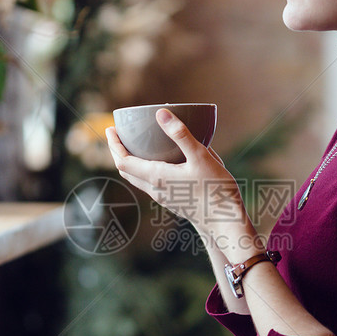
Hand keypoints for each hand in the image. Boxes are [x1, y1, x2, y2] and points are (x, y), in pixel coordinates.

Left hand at [106, 109, 255, 255]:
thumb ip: (181, 134)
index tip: (110, 129)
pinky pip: (149, 183)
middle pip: (126, 170)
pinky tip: (158, 162)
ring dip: (130, 162)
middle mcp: (155, 189)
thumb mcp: (200, 156)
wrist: (225, 222)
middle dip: (118, 151)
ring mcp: (163, 197)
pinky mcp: (172, 201)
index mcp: (157, 177)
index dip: (114, 145)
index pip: (123, 161)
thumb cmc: (215, 189)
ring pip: (137, 179)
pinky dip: (144, 169)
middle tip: (118, 135)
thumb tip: (161, 113)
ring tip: (134, 146)